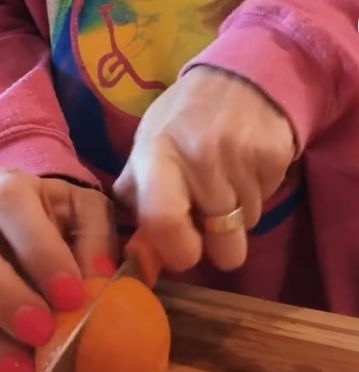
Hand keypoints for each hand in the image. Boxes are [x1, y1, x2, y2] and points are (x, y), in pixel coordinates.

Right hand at [0, 168, 115, 371]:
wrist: (28, 223)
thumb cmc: (62, 216)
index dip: (38, 251)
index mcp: (6, 190)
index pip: (11, 207)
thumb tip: (101, 279)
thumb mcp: (86, 212)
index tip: (72, 295)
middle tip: (41, 333)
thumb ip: (96, 236)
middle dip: (3, 297)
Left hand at [114, 66, 294, 271]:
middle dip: (220, 249)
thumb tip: (137, 242)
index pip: (163, 221)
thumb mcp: (148, 142)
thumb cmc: (185, 116)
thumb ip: (137, 189)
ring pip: (247, 226)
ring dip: (237, 215)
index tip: (185, 253)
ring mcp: (242, 158)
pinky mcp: (275, 157)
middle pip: (222, 244)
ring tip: (228, 180)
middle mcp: (200, 158)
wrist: (242, 77)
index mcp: (158, 155)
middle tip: (212, 227)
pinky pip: (266, 200)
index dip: (177, 252)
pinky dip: (255, 194)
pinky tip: (246, 167)